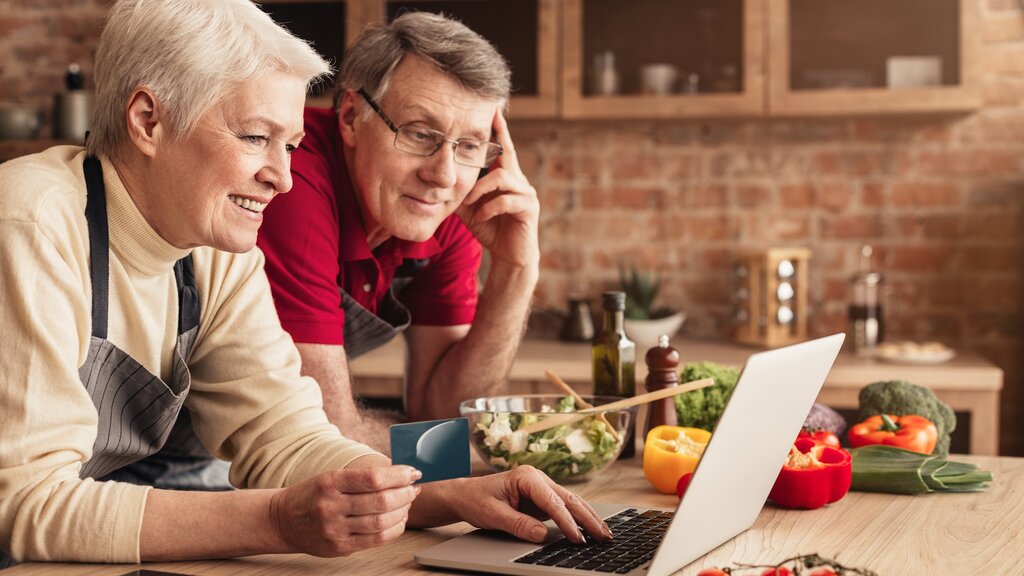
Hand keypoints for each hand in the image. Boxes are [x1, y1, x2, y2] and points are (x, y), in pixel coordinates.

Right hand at [269, 465, 420, 556]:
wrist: (282, 520)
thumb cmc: (312, 495)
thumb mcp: (330, 477)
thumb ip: (361, 477)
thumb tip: (399, 474)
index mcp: (330, 483)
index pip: (373, 478)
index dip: (398, 475)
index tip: (412, 472)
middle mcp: (331, 507)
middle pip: (380, 501)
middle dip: (405, 493)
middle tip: (414, 488)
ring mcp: (335, 530)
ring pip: (381, 522)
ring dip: (402, 511)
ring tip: (408, 503)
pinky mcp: (340, 547)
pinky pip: (376, 540)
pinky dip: (394, 529)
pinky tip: (399, 520)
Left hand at [441, 466, 611, 543]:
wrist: (465, 494)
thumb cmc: (476, 500)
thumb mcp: (493, 515)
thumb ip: (518, 524)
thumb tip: (542, 535)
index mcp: (526, 477)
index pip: (552, 501)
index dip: (566, 521)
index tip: (576, 538)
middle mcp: (537, 478)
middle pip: (568, 499)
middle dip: (588, 519)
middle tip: (604, 536)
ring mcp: (542, 487)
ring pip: (571, 502)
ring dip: (588, 518)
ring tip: (605, 534)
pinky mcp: (542, 497)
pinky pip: (564, 507)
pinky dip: (579, 518)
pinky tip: (591, 528)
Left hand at [456, 108, 539, 269]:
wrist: (509, 257)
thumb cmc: (489, 228)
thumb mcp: (468, 207)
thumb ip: (460, 190)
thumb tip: (438, 178)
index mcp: (505, 176)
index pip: (502, 147)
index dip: (499, 128)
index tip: (493, 107)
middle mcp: (519, 180)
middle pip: (506, 153)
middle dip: (496, 138)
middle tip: (485, 123)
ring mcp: (527, 193)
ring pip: (502, 177)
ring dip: (480, 189)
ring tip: (470, 203)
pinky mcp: (529, 208)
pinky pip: (506, 199)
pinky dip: (488, 207)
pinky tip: (480, 217)